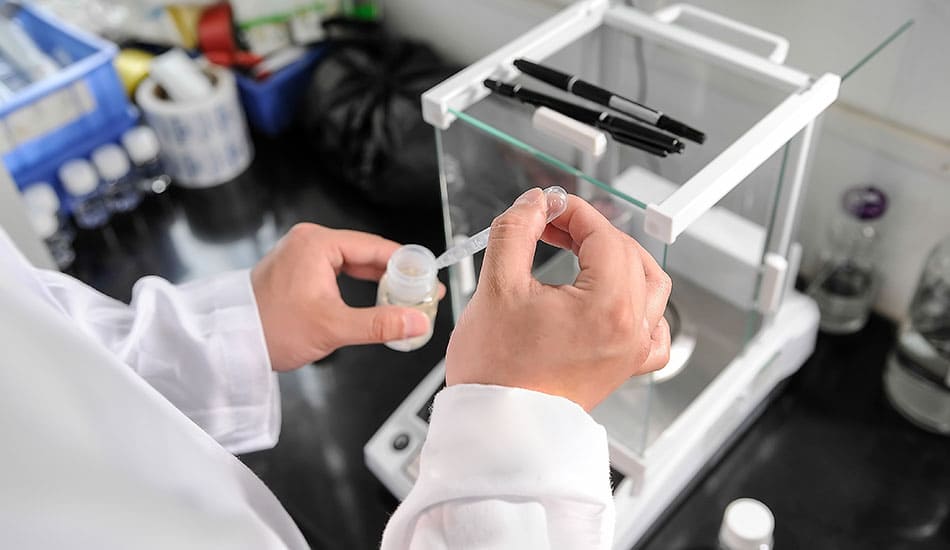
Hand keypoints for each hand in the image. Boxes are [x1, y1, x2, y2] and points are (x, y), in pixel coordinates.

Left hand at [252, 223, 442, 370]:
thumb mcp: (332, 327)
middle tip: (422, 295)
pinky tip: (376, 301)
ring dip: (379, 282)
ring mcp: (302, 254)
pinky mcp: (299, 270)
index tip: (428, 281)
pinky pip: (339, 271)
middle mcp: (308, 242)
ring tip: (404, 301)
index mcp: (316, 243)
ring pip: (354, 263)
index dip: (407, 265)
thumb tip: (416, 322)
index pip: (376, 246)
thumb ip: (380, 323)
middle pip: (367, 253)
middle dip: (396, 276)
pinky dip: (359, 286)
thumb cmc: (269, 329)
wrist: (231, 343)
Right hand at [445, 188, 671, 410]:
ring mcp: (631, 351)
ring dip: (619, 260)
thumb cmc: (496, 372)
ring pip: (651, 286)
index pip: (603, 235)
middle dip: (590, 231)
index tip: (548, 207)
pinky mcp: (622, 368)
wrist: (497, 428)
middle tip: (551, 226)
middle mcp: (630, 329)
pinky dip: (642, 307)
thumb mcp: (496, 286)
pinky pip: (654, 331)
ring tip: (581, 252)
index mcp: (607, 306)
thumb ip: (515, 231)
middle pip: (628, 254)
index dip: (573, 211)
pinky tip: (616, 300)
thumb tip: (534, 204)